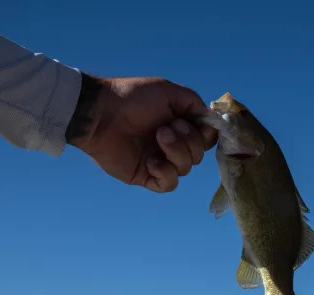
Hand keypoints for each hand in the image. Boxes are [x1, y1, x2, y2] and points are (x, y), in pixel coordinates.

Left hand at [67, 75, 217, 191]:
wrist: (101, 113)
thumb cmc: (133, 97)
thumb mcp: (169, 91)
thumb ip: (194, 103)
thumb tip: (212, 122)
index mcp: (179, 126)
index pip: (206, 139)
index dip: (205, 135)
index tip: (195, 125)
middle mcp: (172, 145)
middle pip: (198, 155)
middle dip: (187, 142)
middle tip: (165, 128)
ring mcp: (159, 161)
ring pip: (186, 169)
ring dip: (176, 153)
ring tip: (157, 138)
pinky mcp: (146, 176)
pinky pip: (169, 184)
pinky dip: (165, 173)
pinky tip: (150, 161)